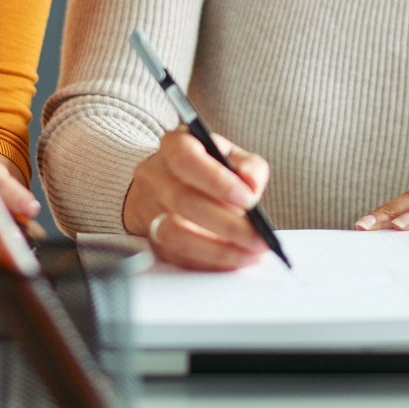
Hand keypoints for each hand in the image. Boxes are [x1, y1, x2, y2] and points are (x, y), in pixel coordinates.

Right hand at [122, 129, 268, 270]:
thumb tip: (252, 186)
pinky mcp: (152, 239)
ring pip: (175, 234)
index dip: (217, 181)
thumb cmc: (208, 168)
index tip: (249, 201)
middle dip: (227, 225)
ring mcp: (149, 209)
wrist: (170, 183)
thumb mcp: (232, 156)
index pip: (186, 160)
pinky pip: (178, 256)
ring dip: (218, 249)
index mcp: (174, 146)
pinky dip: (210, 261)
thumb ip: (249, 168)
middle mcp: (154, 176)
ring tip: (251, 254)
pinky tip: (235, 260)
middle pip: (183, 201)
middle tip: (259, 238)